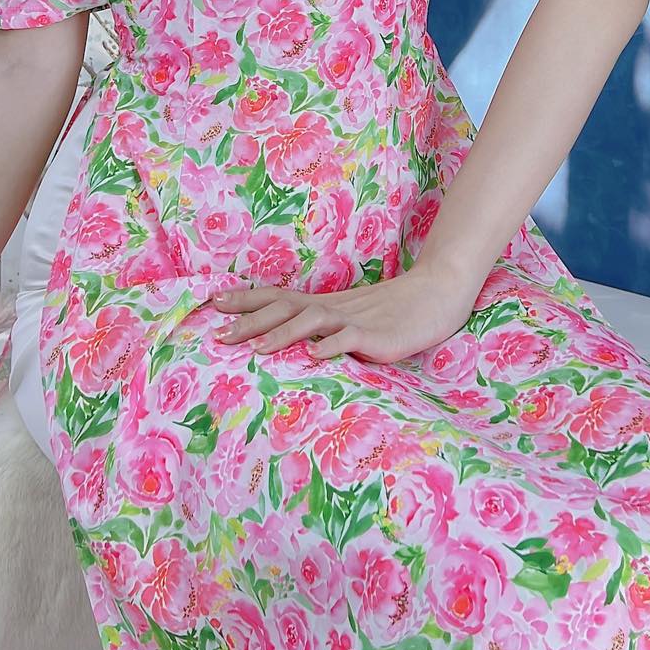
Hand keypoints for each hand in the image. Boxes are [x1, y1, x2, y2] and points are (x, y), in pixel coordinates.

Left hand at [209, 262, 481, 366]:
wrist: (436, 294)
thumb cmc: (393, 310)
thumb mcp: (352, 318)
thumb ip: (325, 327)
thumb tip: (293, 342)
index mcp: (324, 304)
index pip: (278, 298)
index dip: (246, 300)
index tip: (213, 302)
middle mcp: (332, 307)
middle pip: (284, 308)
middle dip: (250, 321)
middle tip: (219, 334)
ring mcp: (353, 319)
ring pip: (311, 320)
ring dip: (282, 334)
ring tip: (256, 349)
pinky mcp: (377, 335)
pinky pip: (349, 338)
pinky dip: (330, 345)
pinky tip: (313, 355)